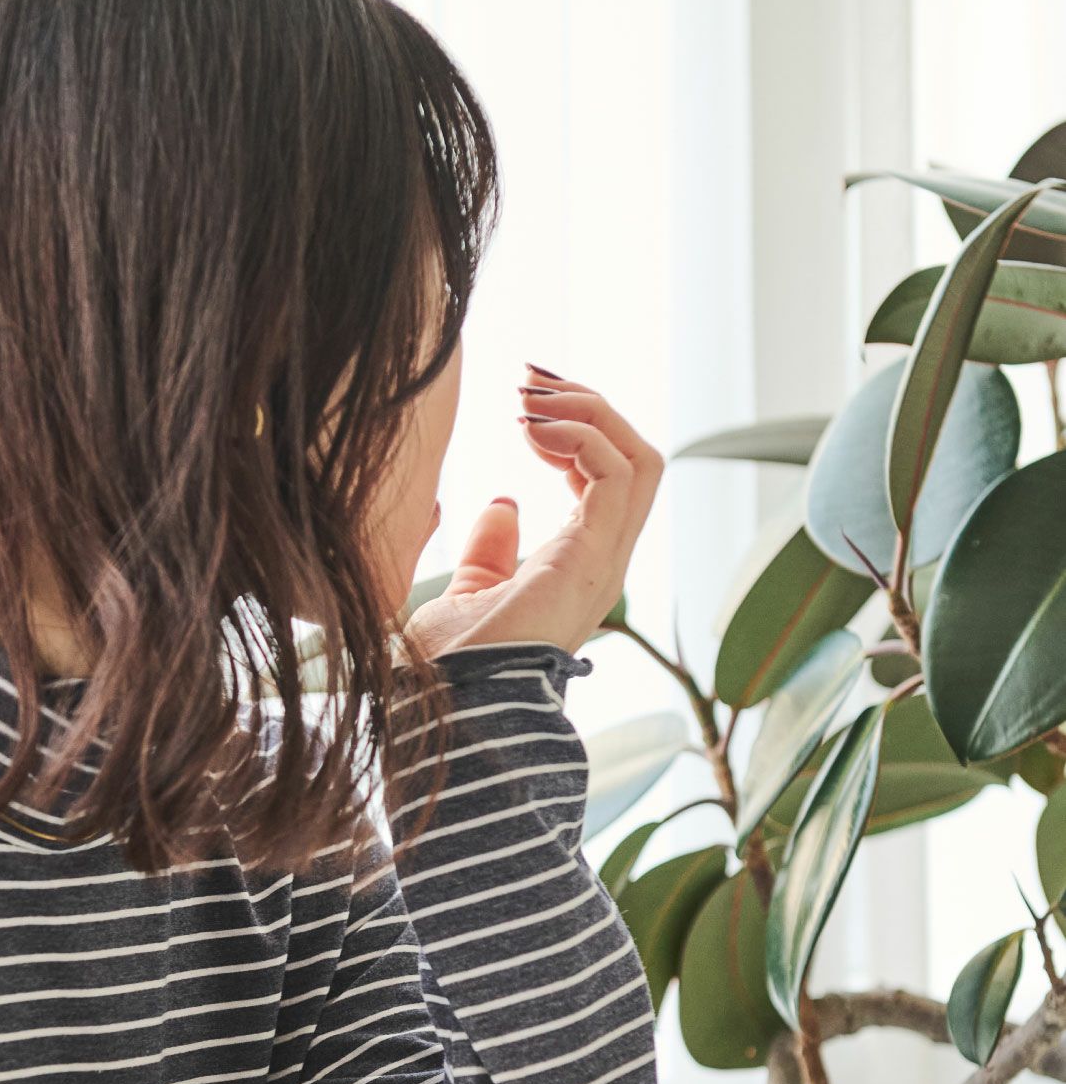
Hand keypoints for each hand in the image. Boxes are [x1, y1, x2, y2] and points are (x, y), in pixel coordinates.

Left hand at [404, 368, 662, 663]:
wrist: (445, 703)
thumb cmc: (447, 668)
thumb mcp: (463, 591)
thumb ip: (487, 552)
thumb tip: (500, 504)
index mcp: (576, 565)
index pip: (605, 478)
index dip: (572, 429)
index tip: (519, 402)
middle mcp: (600, 561)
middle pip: (634, 458)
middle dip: (587, 404)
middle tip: (529, 379)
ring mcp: (603, 561)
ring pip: (639, 457)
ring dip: (587, 412)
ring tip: (529, 397)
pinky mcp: (592, 558)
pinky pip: (617, 473)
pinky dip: (581, 435)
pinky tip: (530, 428)